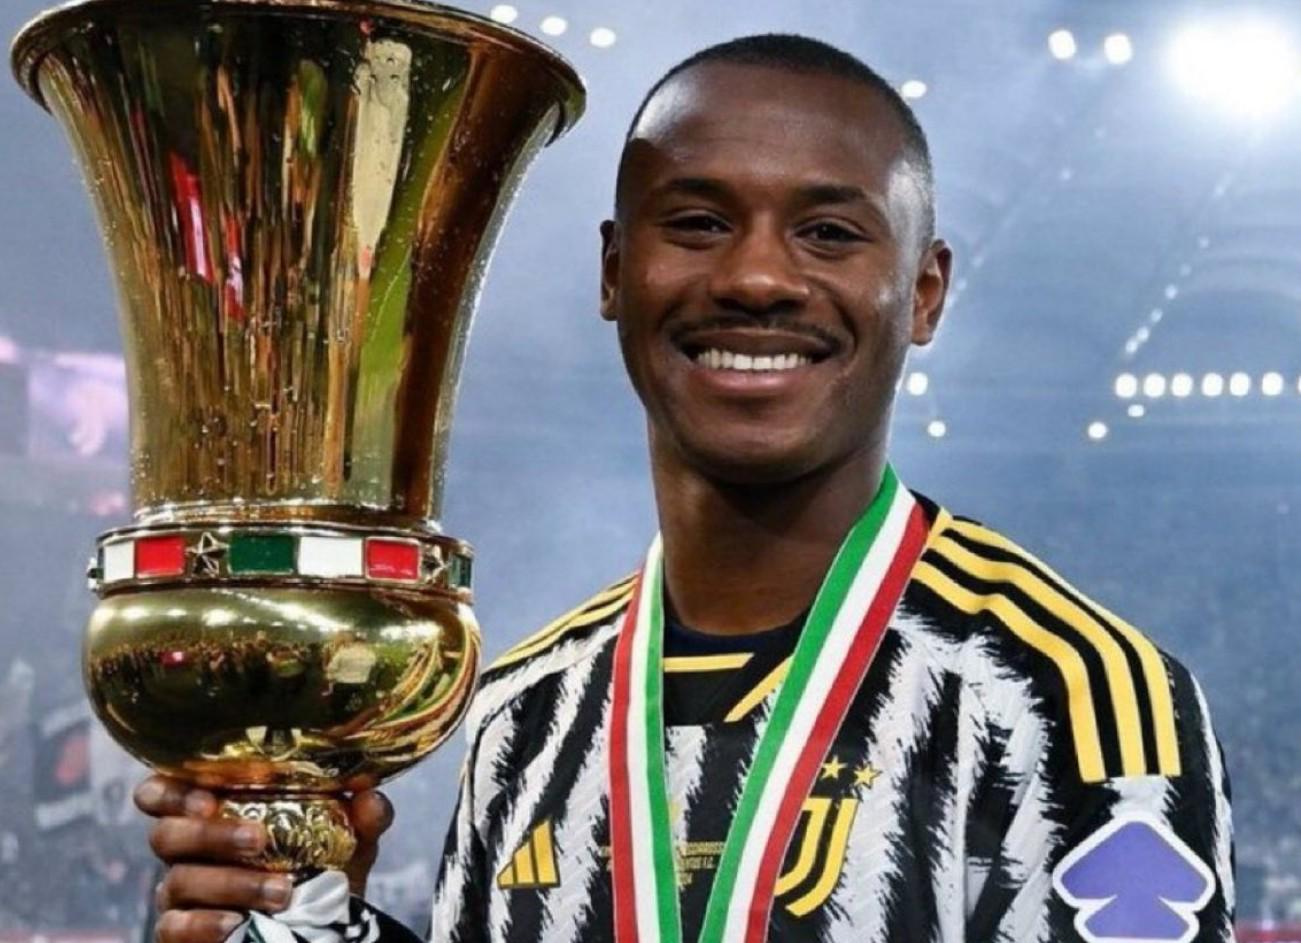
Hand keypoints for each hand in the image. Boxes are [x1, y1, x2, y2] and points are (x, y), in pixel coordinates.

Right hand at [135, 775, 393, 942]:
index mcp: (214, 811)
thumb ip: (363, 818)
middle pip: (166, 834)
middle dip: (211, 834)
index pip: (162, 792)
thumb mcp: (348, 841)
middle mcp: (186, 850)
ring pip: (178, 881)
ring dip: (231, 883)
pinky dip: (204, 925)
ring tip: (281, 890)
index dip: (170, 791)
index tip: (207, 796)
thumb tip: (371, 798)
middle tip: (259, 839)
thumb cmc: (321, 868)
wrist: (325, 924)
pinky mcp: (179, 932)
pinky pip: (174, 928)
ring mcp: (180, 894)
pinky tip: (234, 923)